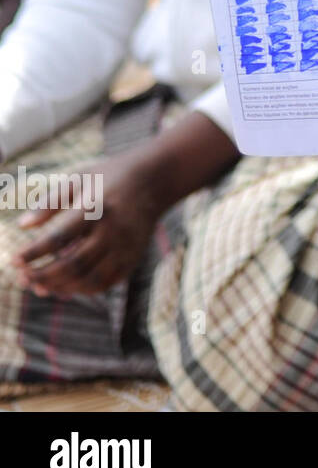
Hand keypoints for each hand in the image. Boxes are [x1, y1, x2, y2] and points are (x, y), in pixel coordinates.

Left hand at [12, 149, 164, 296]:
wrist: (154, 180)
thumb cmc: (109, 177)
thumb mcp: (79, 179)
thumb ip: (50, 202)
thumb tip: (22, 225)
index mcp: (97, 207)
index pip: (59, 237)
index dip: (34, 253)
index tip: (13, 261)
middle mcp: (114, 230)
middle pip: (73, 264)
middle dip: (43, 275)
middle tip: (22, 278)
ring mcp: (126, 246)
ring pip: (89, 279)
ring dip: (60, 287)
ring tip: (39, 285)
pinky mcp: (133, 256)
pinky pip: (106, 283)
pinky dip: (82, 289)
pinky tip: (64, 286)